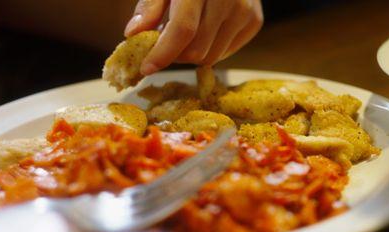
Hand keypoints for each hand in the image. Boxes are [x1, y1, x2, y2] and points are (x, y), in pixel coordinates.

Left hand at [124, 0, 262, 74]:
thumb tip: (133, 34)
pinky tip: (205, 31)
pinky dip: (211, 48)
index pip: (183, 29)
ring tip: (186, 34)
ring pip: (212, 57)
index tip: (146, 68)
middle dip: (176, 54)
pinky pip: (226, 52)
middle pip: (197, 50)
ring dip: (193, 53)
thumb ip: (150, 6)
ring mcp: (246, 11)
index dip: (163, 53)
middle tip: (166, 43)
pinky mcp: (255, 21)